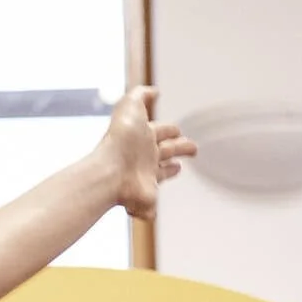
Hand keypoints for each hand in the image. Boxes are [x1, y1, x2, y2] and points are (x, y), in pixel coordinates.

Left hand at [101, 87, 195, 219]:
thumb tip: (153, 91)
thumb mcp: (130, 108)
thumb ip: (141, 96)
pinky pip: (150, 207)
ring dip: (169, 171)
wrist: (110, 173)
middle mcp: (144, 158)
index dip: (171, 130)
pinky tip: (153, 210)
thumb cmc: (119, 143)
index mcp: (143, 138)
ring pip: (161, 174)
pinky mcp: (145, 200)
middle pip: (167, 151)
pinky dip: (151, 209)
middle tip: (191, 148)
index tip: (178, 130)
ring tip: (177, 168)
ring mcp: (144, 179)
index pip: (162, 131)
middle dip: (180, 148)